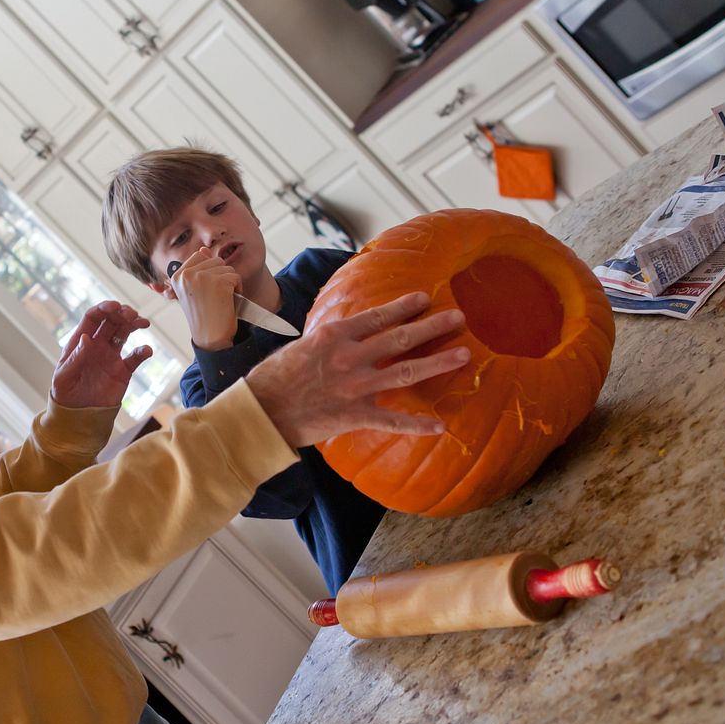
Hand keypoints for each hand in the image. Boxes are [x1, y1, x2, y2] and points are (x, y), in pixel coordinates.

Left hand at [50, 301, 154, 408]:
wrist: (79, 417)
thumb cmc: (65, 395)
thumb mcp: (64, 377)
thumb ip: (75, 358)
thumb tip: (87, 337)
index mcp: (81, 342)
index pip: (93, 318)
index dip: (104, 308)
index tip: (115, 306)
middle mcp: (97, 344)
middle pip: (111, 321)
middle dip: (122, 313)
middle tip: (131, 314)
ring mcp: (111, 356)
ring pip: (124, 333)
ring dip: (133, 324)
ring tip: (142, 322)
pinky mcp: (123, 371)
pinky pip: (135, 357)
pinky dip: (142, 352)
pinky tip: (146, 350)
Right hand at [167, 248, 240, 350]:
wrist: (210, 338)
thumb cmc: (203, 316)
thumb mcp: (194, 291)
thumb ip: (197, 270)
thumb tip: (204, 249)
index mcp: (177, 276)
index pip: (199, 256)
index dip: (209, 271)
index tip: (207, 290)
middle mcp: (187, 274)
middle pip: (215, 260)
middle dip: (221, 277)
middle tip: (215, 297)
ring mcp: (202, 277)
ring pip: (226, 267)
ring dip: (230, 282)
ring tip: (221, 299)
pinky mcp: (219, 282)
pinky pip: (236, 276)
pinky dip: (238, 288)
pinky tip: (229, 301)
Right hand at [245, 292, 468, 446]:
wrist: (260, 411)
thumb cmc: (273, 377)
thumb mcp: (301, 346)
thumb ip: (328, 341)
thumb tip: (345, 335)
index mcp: (334, 336)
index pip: (377, 316)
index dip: (404, 307)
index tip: (425, 299)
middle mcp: (350, 357)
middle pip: (400, 338)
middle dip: (432, 326)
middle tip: (459, 317)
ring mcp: (356, 387)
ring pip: (405, 372)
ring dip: (437, 362)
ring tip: (464, 354)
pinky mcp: (355, 415)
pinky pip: (393, 420)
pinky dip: (417, 424)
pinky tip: (441, 425)